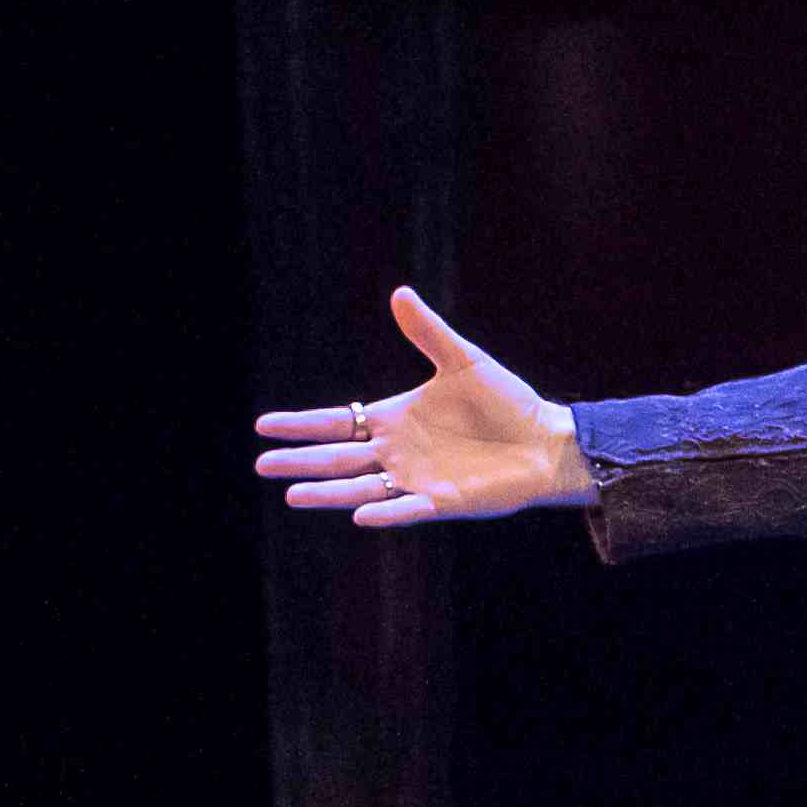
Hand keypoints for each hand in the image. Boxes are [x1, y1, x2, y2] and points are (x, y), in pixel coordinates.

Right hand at [253, 287, 591, 526]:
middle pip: (338, 458)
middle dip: (300, 461)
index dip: (301, 424)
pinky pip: (406, 509)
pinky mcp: (442, 501)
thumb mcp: (464, 360)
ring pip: (360, 488)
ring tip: (292, 495)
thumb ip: (428, 332)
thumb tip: (400, 292)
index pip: (337, 422)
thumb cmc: (506, 402)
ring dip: (328, 492)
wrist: (544, 440)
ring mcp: (416, 479)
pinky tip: (360, 514)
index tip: (264, 425)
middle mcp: (397, 452)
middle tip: (262, 464)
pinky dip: (384, 512)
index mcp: (395, 419)